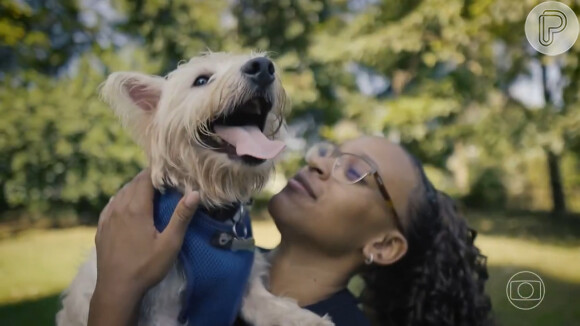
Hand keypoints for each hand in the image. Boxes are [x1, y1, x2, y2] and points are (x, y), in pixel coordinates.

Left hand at [88, 169, 199, 325]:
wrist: (116, 289)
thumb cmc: (146, 267)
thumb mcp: (169, 244)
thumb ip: (181, 217)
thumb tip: (195, 193)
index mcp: (136, 209)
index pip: (145, 179)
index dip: (156, 171)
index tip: (168, 169)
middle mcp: (118, 208)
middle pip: (132, 184)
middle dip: (147, 178)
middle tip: (163, 178)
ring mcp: (107, 218)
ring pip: (120, 193)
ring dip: (134, 188)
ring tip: (148, 190)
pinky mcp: (101, 228)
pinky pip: (111, 205)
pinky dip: (121, 199)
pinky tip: (126, 204)